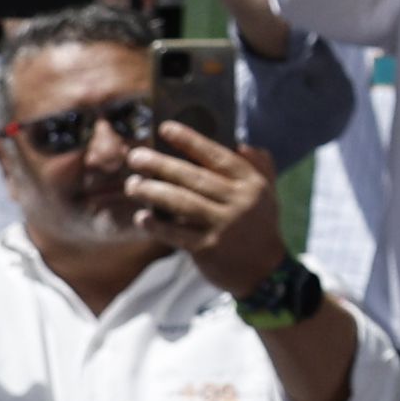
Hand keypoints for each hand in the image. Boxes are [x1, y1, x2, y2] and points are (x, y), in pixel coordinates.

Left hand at [127, 121, 287, 289]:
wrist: (265, 271)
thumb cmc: (259, 226)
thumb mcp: (267, 193)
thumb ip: (258, 166)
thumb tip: (240, 143)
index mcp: (251, 183)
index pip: (217, 156)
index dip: (190, 141)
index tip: (165, 129)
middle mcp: (239, 202)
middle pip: (193, 178)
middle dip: (160, 165)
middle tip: (135, 156)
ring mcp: (224, 226)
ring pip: (182, 203)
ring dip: (153, 192)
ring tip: (132, 185)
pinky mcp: (209, 248)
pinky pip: (177, 233)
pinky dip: (157, 225)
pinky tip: (142, 217)